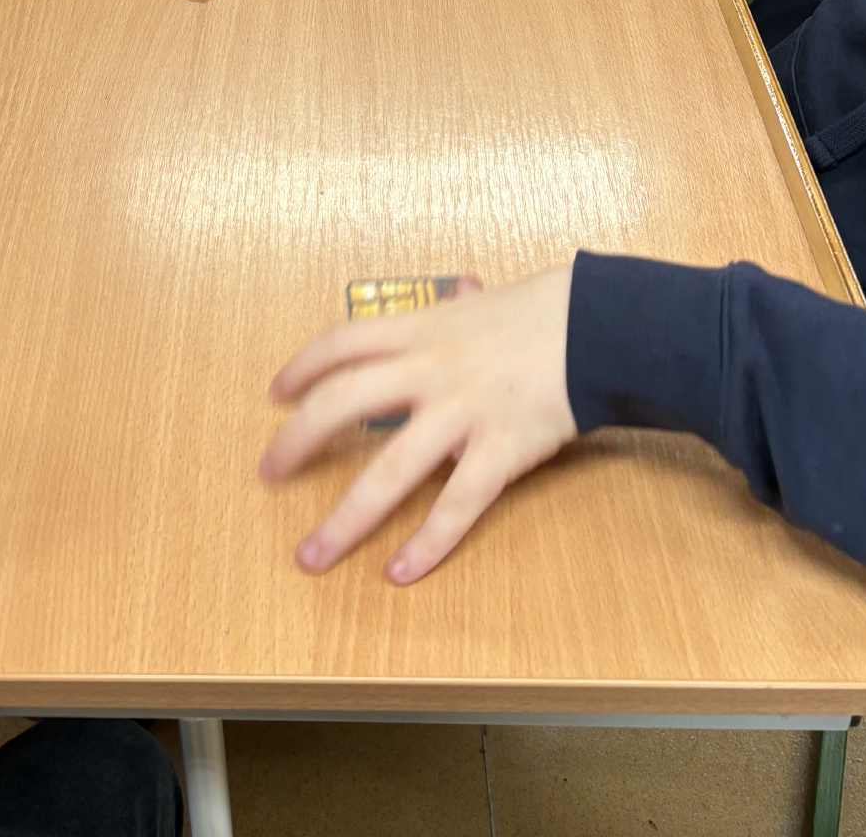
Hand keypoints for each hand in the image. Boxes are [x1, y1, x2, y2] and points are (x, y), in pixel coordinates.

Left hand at [261, 268, 575, 583]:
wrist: (597, 327)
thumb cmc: (541, 313)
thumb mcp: (484, 302)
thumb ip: (462, 306)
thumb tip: (463, 291)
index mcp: (420, 331)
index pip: (342, 343)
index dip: (302, 368)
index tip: (276, 394)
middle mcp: (429, 371)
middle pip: (343, 404)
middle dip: (297, 442)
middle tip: (268, 473)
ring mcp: (461, 415)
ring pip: (389, 471)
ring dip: (344, 518)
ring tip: (310, 555)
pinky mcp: (498, 452)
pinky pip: (455, 506)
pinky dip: (426, 544)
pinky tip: (398, 572)